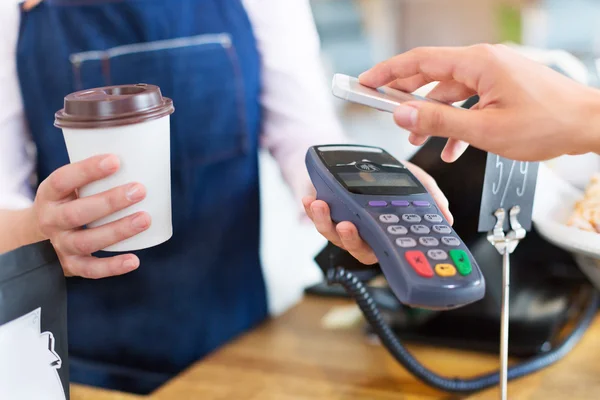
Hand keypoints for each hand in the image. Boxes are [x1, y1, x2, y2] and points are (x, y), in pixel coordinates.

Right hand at [31, 155, 150, 277]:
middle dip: (110, 202)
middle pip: (77, 213)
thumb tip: (142, 155)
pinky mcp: (70, 266)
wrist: (36, 237)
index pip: (63, 180)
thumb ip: (94, 176)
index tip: (115, 161)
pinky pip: (91, 270)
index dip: (87, 170)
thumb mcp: (69, 187)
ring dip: (118, 231)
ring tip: (145, 219)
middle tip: (139, 189)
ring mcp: (60, 245)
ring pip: (86, 241)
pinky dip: (112, 267)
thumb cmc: (68, 202)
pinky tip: (134, 261)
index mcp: (49, 195)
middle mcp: (50, 221)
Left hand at [302, 162, 450, 264]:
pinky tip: (311, 198)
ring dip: (325, 222)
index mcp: (385, 231)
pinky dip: (311, 209)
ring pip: (332, 234)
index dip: (388, 254)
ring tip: (322, 205)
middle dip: (350, 239)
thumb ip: (429, 195)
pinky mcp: (323, 213)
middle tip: (348, 226)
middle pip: (356, 247)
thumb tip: (447, 217)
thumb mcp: (413, 179)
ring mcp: (341, 225)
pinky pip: (316, 217)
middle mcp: (363, 233)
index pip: (387, 250)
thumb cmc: (384, 175)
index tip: (390, 249)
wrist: (356, 158)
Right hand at [359, 44, 599, 161]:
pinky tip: (452, 146)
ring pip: (450, 92)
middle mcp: (484, 62)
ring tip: (417, 138)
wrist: (589, 125)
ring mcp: (495, 74)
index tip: (366, 81)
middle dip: (406, 95)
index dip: (388, 71)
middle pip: (431, 74)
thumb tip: (403, 113)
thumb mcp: (485, 129)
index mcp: (478, 63)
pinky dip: (456, 121)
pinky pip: (469, 101)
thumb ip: (439, 121)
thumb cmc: (549, 123)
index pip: (420, 61)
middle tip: (382, 108)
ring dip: (432, 115)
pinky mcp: (503, 87)